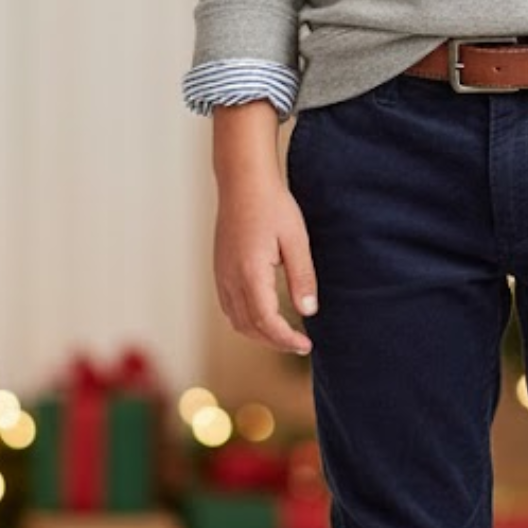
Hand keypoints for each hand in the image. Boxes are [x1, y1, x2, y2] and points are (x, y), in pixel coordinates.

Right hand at [214, 171, 318, 354]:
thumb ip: (302, 278)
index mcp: (250, 273)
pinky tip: (264, 316)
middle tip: (299, 344)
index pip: (266, 322)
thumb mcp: (296, 240)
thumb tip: (308, 311)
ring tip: (284, 334)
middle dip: (274, 342)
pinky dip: (246, 321)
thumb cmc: (272, 206)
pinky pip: (228, 307)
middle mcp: (230, 278)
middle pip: (249, 327)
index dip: (286, 339)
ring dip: (259, 334)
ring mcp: (221, 275)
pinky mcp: (219, 270)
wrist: (243, 182)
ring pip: (236, 321)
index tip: (306, 345)